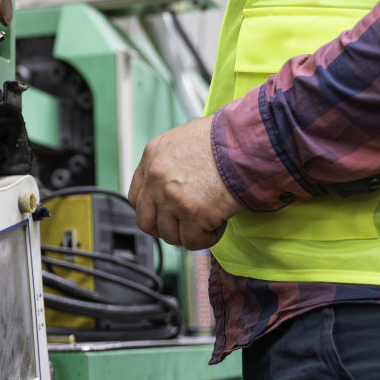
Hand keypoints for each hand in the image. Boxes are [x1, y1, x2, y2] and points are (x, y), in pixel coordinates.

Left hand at [128, 115, 242, 250]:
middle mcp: (156, 178)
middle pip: (146, 220)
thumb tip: (175, 182)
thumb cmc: (224, 137)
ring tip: (208, 219)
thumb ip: (173, 162)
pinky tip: (219, 223)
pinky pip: (193, 241)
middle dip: (164, 228)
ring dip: (190, 232)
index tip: (162, 214)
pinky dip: (208, 237)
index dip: (151, 209)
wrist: (244, 143)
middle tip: (183, 225)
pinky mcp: (193, 215)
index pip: (136, 195)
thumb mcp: (186, 139)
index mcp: (153, 156)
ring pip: (170, 235)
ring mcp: (172, 198)